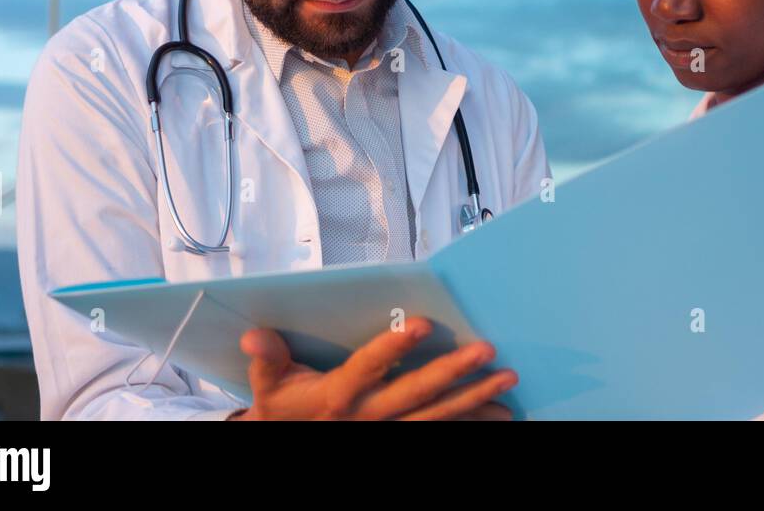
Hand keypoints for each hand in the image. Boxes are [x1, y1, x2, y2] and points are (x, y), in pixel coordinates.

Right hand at [227, 316, 517, 419]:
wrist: (290, 441)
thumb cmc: (283, 408)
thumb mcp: (268, 386)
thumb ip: (268, 359)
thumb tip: (255, 336)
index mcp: (337, 396)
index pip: (368, 368)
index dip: (393, 347)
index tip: (422, 324)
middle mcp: (368, 416)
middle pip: (415, 393)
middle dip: (453, 371)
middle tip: (487, 349)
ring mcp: (390, 430)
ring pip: (438, 415)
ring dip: (475, 397)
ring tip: (508, 378)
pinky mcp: (403, 436)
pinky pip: (442, 430)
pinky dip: (473, 420)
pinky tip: (501, 410)